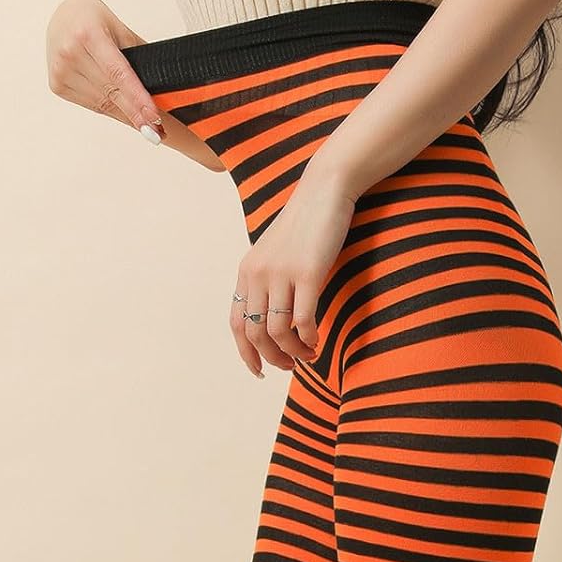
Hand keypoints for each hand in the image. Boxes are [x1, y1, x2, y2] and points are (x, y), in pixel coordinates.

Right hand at [45, 0, 165, 143]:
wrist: (62, 17)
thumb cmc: (92, 20)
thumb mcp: (118, 27)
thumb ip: (138, 54)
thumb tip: (164, 83)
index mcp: (87, 33)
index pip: (118, 73)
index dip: (137, 98)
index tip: (154, 117)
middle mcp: (70, 52)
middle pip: (112, 92)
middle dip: (137, 115)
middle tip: (158, 133)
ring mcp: (61, 70)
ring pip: (103, 103)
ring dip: (127, 117)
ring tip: (149, 129)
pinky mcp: (58, 85)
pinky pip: (92, 105)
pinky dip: (112, 111)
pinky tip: (127, 117)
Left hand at [230, 169, 356, 377]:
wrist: (324, 191)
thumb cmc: (306, 225)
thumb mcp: (277, 253)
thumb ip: (270, 281)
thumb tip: (275, 320)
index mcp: (247, 271)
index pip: (236, 324)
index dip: (246, 353)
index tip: (260, 371)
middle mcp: (258, 274)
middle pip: (255, 333)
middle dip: (272, 358)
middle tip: (291, 365)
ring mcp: (281, 273)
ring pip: (277, 331)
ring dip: (293, 351)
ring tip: (309, 354)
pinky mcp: (307, 273)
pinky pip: (302, 319)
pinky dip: (309, 337)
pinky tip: (317, 340)